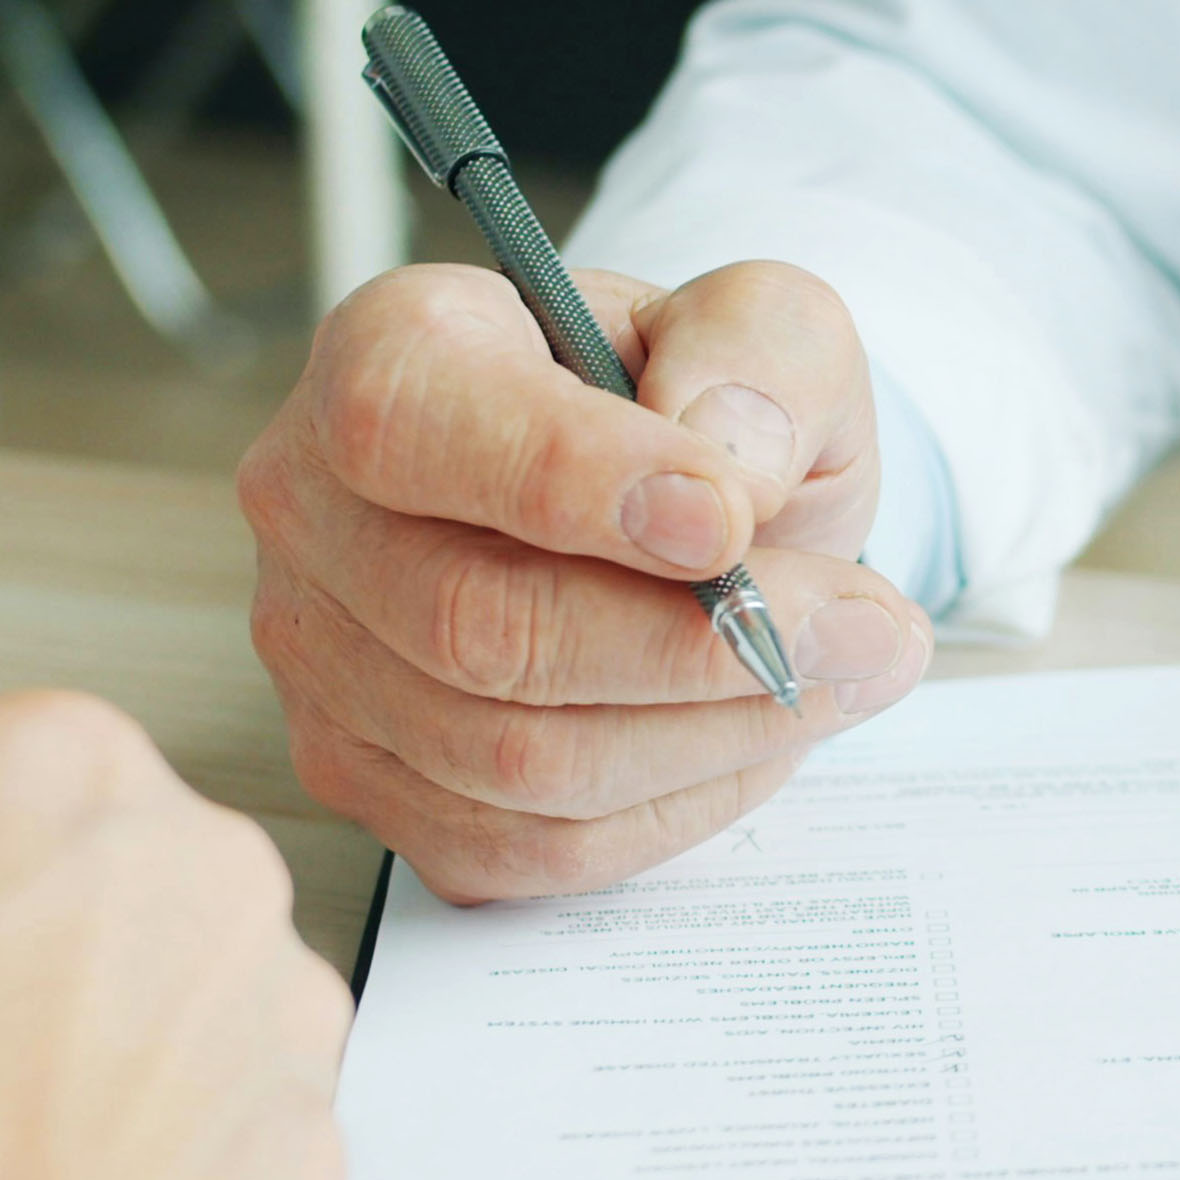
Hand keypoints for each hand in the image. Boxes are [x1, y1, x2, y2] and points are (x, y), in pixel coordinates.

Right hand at [0, 691, 351, 1179]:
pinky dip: (177, 1142)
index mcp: (53, 764)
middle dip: (42, 930)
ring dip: (119, 1033)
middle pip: (113, 863)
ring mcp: (280, 995)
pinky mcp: (319, 1123)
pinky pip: (238, 1106)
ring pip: (189, 981)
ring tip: (0, 1134)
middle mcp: (201, 855)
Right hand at [239, 261, 934, 900]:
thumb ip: (760, 353)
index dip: (574, 482)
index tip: (730, 518)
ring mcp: (325, 663)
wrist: (692, 510)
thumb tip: (725, 469)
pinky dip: (673, 807)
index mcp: (390, 353)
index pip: (413, 422)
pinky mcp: (375, 782)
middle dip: (698, 644)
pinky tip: (753, 738)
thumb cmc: (707, 412)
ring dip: (712, 734)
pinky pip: (527, 847)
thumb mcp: (770, 331)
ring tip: (842, 676)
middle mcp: (315, 509)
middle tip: (865, 629)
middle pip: (476, 626)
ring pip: (514, 759)